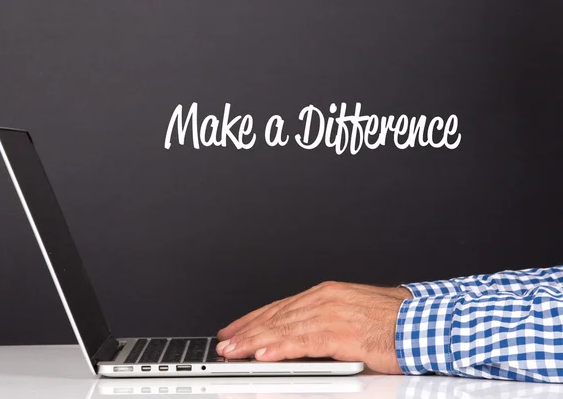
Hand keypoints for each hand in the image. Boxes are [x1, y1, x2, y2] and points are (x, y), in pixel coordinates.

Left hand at [216, 281, 411, 373]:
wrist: (424, 323)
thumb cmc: (393, 322)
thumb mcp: (351, 314)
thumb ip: (323, 323)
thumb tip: (301, 337)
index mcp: (326, 294)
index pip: (280, 306)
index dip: (253, 320)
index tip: (235, 330)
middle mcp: (325, 299)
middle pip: (276, 316)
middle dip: (247, 331)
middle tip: (225, 343)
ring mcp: (331, 313)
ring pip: (283, 328)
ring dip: (254, 341)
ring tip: (233, 352)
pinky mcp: (341, 332)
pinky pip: (302, 341)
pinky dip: (279, 349)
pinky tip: (263, 355)